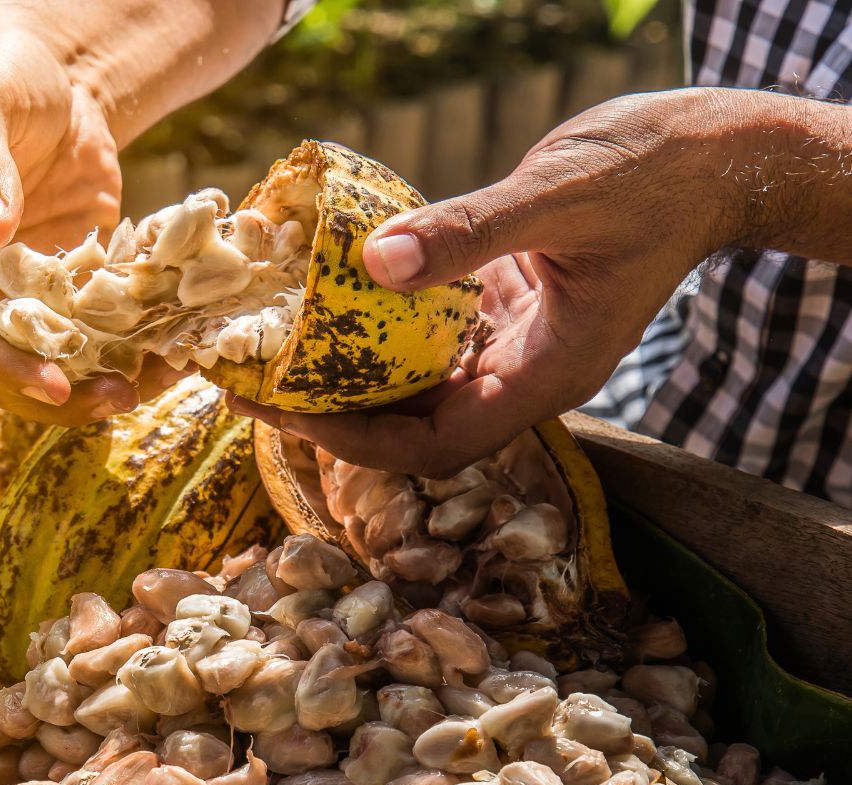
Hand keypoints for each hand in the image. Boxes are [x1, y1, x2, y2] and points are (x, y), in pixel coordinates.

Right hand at [0, 21, 172, 424]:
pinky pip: (80, 338)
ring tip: (149, 386)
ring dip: (90, 385)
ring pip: (36, 364)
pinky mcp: (51, 295)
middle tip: (116, 399)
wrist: (48, 75)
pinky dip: (119, 354)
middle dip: (51, 391)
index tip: (52, 384)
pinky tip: (164, 359)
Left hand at [233, 88, 768, 476]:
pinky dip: (377, 327)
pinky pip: (427, 336)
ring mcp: (512, 344)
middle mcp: (524, 374)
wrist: (712, 159)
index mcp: (545, 377)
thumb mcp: (559, 196)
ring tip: (272, 351)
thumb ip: (471, 231)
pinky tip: (327, 304)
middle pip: (413, 427)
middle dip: (333, 415)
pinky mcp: (502, 307)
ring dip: (348, 375)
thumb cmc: (655, 177)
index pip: (436, 446)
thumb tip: (375, 261)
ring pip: (415, 385)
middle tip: (252, 386)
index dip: (357, 441)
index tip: (288, 414)